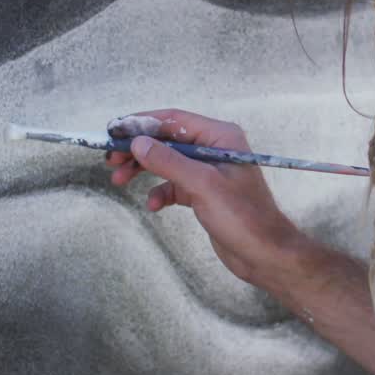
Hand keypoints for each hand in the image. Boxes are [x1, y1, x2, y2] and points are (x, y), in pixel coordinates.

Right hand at [105, 109, 303, 284]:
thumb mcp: (202, 185)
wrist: (264, 254)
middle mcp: (215, 149)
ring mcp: (209, 171)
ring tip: (119, 179)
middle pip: (168, 140)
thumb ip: (169, 162)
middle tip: (110, 159)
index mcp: (221, 137)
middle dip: (139, 148)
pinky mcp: (204, 193)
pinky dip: (161, 192)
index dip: (142, 123)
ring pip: (167, 162)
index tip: (114, 131)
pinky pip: (174, 185)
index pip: (175, 120)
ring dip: (144, 169)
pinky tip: (154, 205)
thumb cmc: (243, 217)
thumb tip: (138, 142)